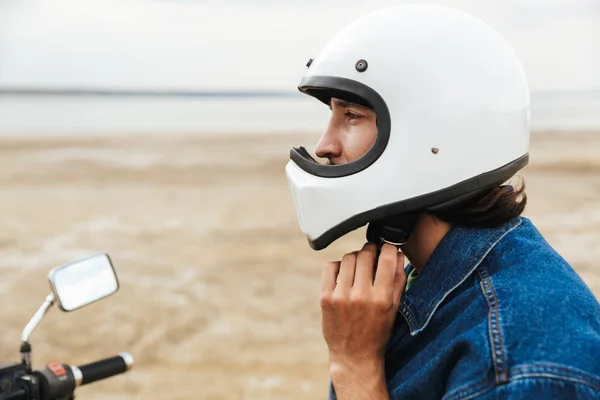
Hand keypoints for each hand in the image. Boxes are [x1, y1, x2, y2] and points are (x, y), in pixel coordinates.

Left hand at [320, 242, 405, 397]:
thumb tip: (396, 252)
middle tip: (372, 256)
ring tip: (358, 267)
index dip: (388, 246)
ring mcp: (341, 296)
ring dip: (355, 258)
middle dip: (370, 251)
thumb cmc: (378, 331)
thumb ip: (398, 279)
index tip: (387, 246)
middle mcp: (361, 296)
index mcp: (382, 298)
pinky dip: (338, 266)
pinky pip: (330, 267)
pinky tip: (344, 275)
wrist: (354, 356)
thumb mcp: (394, 307)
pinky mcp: (325, 298)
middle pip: (365, 254)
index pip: (386, 258)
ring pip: (348, 258)